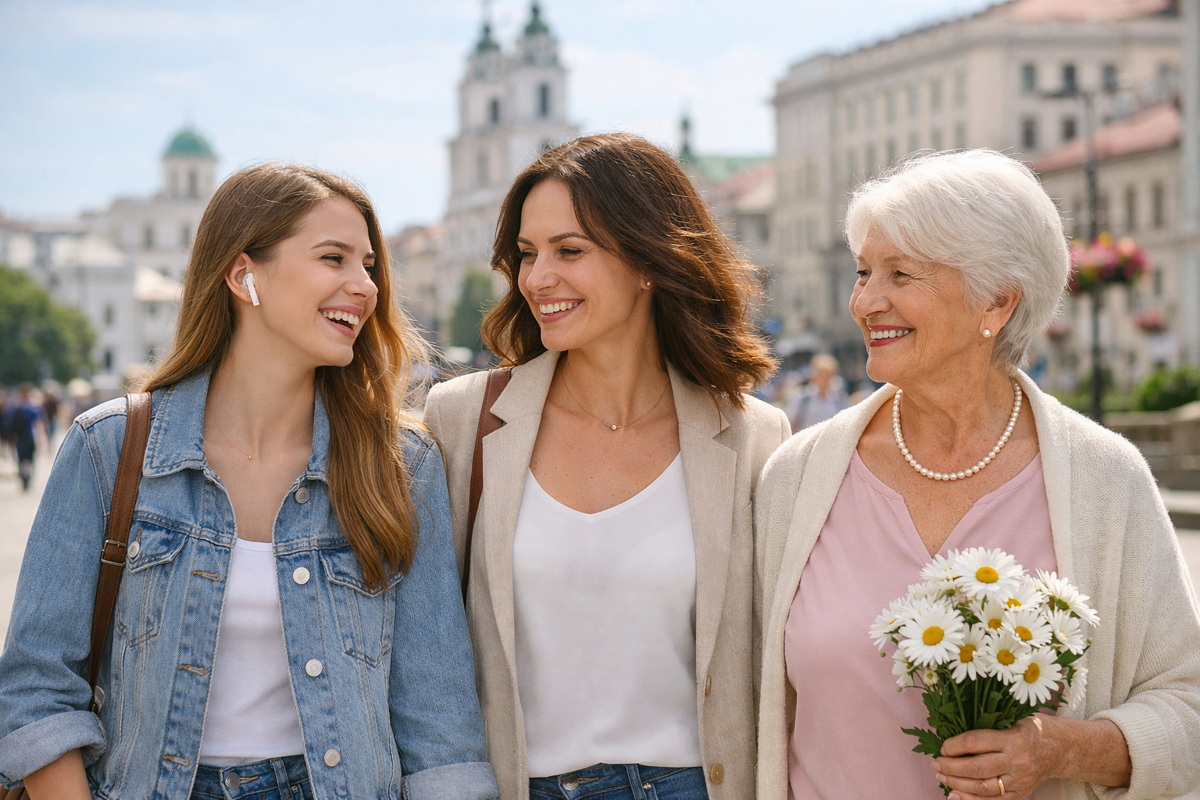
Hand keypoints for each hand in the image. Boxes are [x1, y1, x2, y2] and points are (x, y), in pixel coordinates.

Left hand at [932, 715, 1058, 798]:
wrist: (1061, 749)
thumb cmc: (1032, 729)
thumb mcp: (1013, 718)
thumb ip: (988, 725)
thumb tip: (953, 730)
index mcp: (1013, 738)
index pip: (976, 742)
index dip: (954, 745)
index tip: (942, 746)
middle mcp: (1017, 761)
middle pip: (977, 767)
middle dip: (951, 767)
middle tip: (935, 764)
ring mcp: (1019, 780)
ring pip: (983, 787)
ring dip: (957, 784)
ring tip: (941, 777)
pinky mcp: (1021, 792)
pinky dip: (972, 799)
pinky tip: (955, 795)